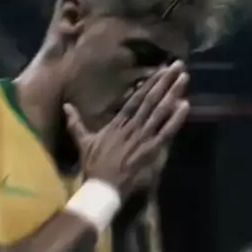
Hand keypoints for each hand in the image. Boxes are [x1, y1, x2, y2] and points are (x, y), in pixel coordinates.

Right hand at [64, 62, 188, 200]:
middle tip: (179, 65)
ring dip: (172, 93)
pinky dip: (175, 119)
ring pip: (159, 111)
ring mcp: (142, 137)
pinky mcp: (150, 149)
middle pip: (151, 99)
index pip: (136, 98)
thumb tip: (65, 106)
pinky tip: (185, 105)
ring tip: (184, 78)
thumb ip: (76, 123)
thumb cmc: (94, 166)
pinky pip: (165, 132)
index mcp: (118, 123)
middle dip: (165, 81)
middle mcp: (131, 126)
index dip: (149, 83)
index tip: (161, 70)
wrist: (102, 187)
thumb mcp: (83, 142)